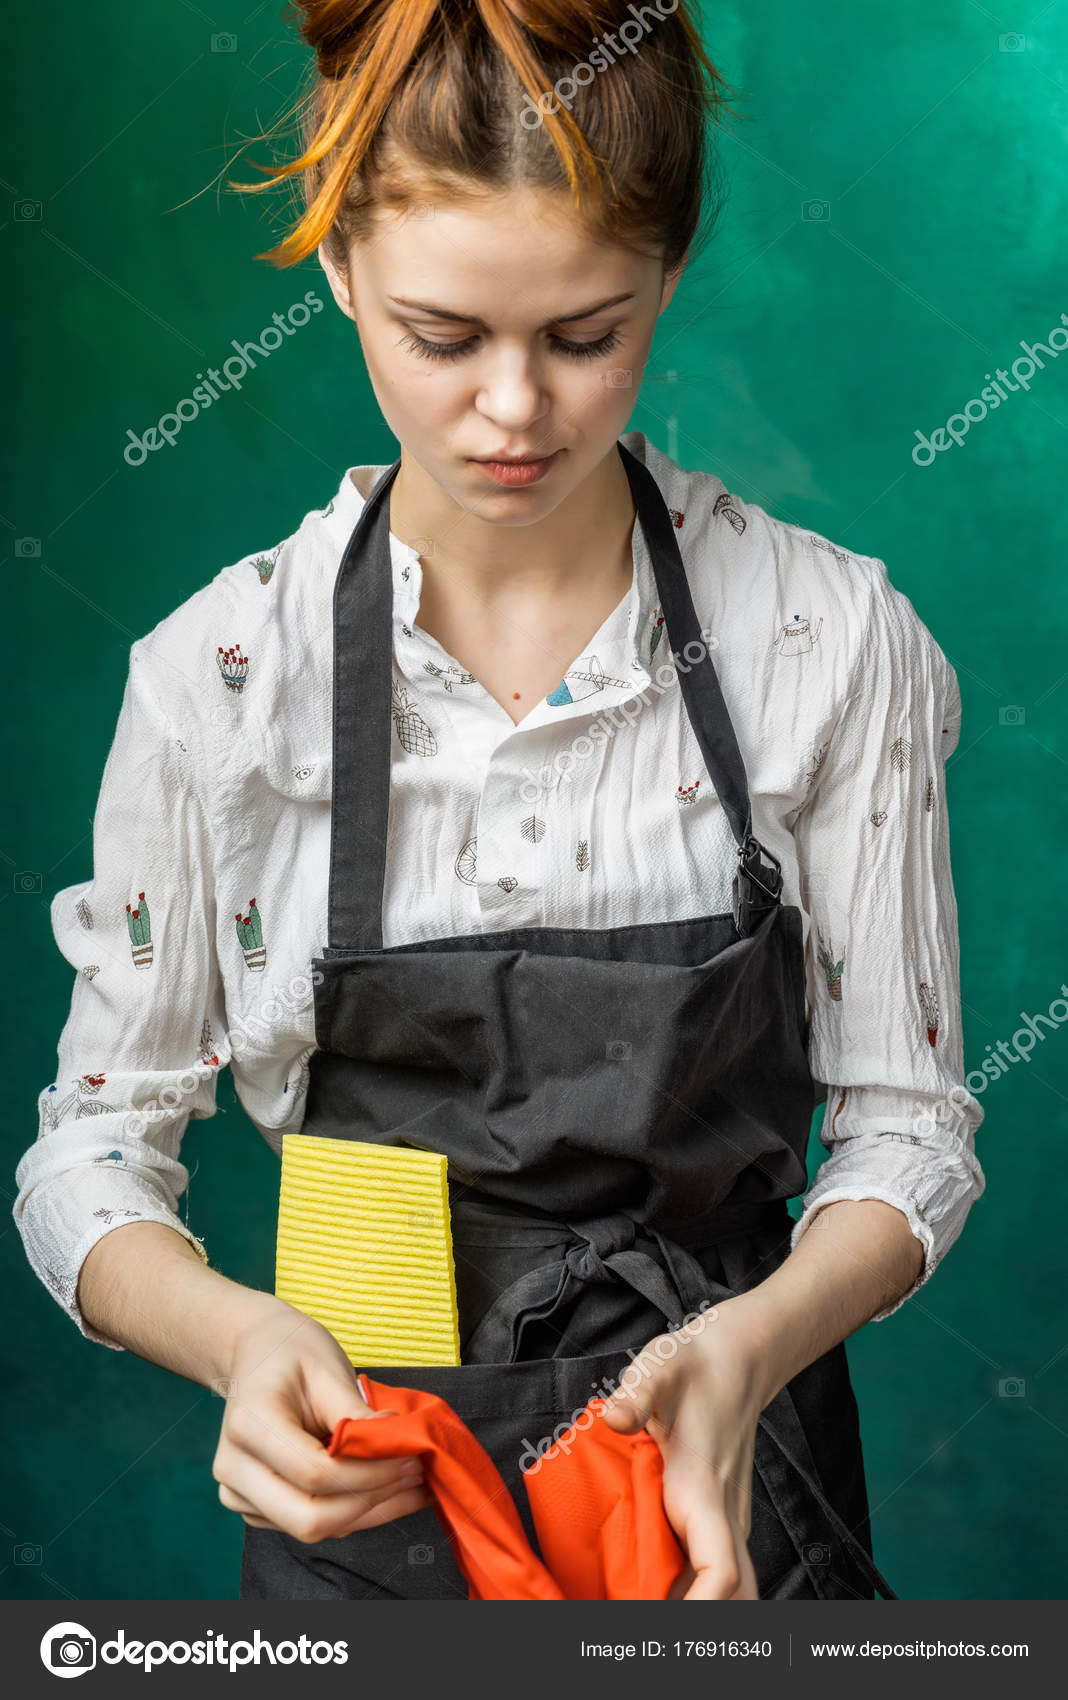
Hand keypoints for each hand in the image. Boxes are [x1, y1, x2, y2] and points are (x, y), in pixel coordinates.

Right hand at [212, 1300, 431, 1541]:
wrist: (257, 1353)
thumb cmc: (291, 1353)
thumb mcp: (327, 1368)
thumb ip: (356, 1414)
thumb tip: (397, 1445)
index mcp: (249, 1426)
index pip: (315, 1473)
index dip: (371, 1472)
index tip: (409, 1453)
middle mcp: (234, 1469)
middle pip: (309, 1519)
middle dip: (371, 1501)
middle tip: (414, 1472)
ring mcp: (240, 1494)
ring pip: (313, 1529)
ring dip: (370, 1511)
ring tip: (410, 1482)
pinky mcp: (256, 1507)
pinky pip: (311, 1524)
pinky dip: (354, 1512)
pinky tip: (385, 1488)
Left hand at [598, 1299, 766, 1600]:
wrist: (739, 1356)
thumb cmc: (697, 1364)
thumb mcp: (662, 1366)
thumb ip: (637, 1392)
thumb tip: (614, 1417)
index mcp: (702, 1491)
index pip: (719, 1570)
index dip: (701, 1607)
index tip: (663, 1622)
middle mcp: (722, 1514)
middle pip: (733, 1595)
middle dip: (700, 1621)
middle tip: (643, 1625)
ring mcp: (726, 1518)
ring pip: (730, 1587)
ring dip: (696, 1607)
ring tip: (642, 1609)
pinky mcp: (721, 1516)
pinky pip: (718, 1570)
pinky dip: (696, 1593)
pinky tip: (656, 1592)